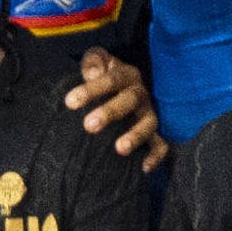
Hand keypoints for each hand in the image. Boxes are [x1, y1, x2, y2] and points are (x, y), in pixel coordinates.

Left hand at [67, 48, 168, 170]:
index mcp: (126, 75)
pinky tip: (144, 168)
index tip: (70, 102)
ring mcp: (149, 114)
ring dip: (135, 135)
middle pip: (129, 100)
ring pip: (149, 123)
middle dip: (110, 112)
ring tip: (120, 149)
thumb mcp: (98, 63)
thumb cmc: (102, 77)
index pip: (110, 79)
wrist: (125, 89)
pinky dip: (155, 156)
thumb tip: (92, 72)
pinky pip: (161, 145)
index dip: (90, 90)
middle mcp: (140, 94)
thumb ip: (93, 62)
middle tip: (89, 125)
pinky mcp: (155, 133)